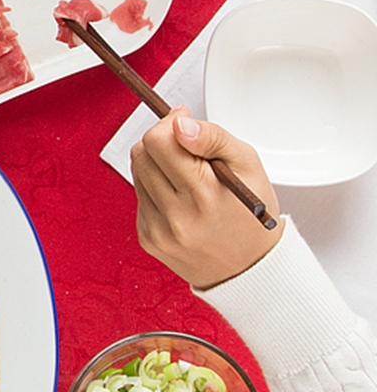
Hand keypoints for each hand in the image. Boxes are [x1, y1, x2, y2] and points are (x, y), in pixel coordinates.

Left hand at [131, 106, 282, 288]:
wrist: (250, 268)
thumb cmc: (252, 213)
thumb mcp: (249, 165)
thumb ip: (213, 137)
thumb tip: (179, 123)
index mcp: (204, 193)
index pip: (158, 141)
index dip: (170, 125)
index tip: (184, 125)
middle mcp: (177, 215)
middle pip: (142, 154)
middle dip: (162, 143)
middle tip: (188, 150)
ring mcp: (158, 229)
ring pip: (137, 173)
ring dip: (158, 166)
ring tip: (188, 178)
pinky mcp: (148, 238)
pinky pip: (139, 198)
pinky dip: (156, 190)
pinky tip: (181, 198)